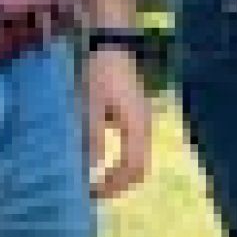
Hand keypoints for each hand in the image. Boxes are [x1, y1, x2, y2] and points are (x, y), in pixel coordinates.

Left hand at [83, 45, 152, 199]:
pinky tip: (103, 158)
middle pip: (141, 168)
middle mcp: (146, 127)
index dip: (115, 185)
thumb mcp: (91, 107)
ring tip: (98, 178)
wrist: (112, 44)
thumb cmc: (100, 73)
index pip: (134, 169)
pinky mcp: (138, 115)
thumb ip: (92, 139)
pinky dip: (122, 159)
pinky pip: (135, 147)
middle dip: (120, 183)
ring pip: (139, 158)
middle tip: (96, 190)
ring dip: (121, 172)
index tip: (93, 192)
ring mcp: (144, 121)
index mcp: (137, 127)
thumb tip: (91, 171)